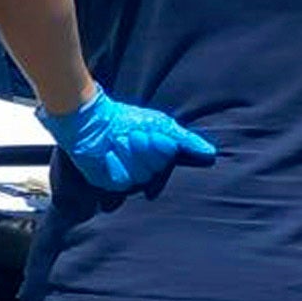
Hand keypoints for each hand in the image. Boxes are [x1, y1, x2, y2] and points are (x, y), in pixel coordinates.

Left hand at [40, 88, 215, 194]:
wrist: (90, 118)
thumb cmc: (124, 119)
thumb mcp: (160, 125)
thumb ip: (185, 139)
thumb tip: (211, 153)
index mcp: (157, 158)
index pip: (169, 163)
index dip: (161, 147)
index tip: (152, 134)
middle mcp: (144, 170)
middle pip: (156, 170)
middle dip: (144, 149)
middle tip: (131, 135)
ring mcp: (126, 177)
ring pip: (139, 176)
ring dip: (128, 154)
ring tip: (117, 141)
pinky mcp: (108, 182)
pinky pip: (121, 180)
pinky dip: (116, 163)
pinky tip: (107, 153)